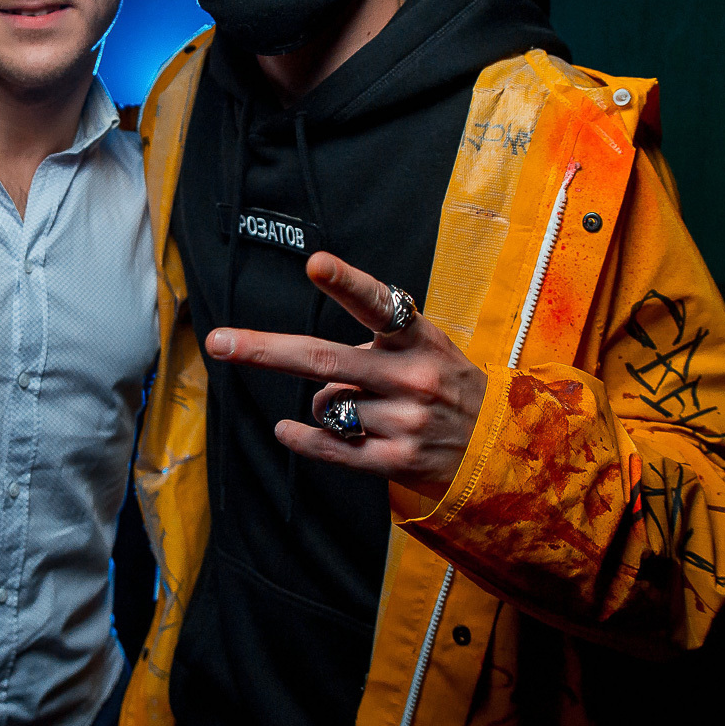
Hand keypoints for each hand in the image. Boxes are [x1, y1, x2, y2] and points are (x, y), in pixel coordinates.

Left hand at [203, 253, 486, 497]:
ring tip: (370, 408)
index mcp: (419, 339)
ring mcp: (404, 422)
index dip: (347, 282)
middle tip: (218, 342)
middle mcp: (411, 377)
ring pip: (325, 405)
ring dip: (328, 405)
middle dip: (264, 350)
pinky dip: (302, 437)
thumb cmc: (450, 387)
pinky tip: (286, 430)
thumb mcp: (431, 349)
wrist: (505, 451)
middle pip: (323, 359)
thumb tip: (316, 380)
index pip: (379, 305)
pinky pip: (328, 447)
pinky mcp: (396, 462)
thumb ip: (377, 346)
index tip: (315, 263)